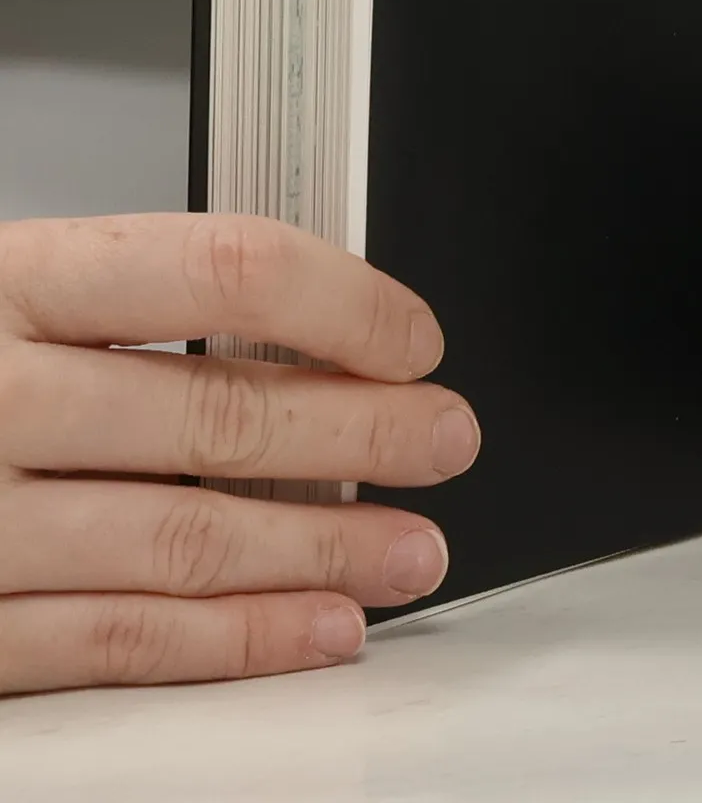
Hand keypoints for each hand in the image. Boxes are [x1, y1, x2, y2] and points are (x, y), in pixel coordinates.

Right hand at [0, 215, 478, 694]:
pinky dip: (232, 640)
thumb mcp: (1, 285)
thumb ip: (126, 304)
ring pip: (183, 540)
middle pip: (218, 414)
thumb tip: (310, 323)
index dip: (343, 302)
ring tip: (413, 549)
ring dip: (322, 551)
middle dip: (363, 435)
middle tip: (448, 440)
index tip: (415, 337)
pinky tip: (315, 629)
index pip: (220, 270)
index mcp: (4, 281)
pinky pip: (113, 642)